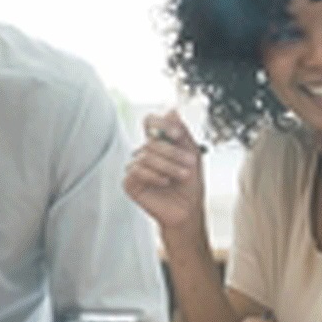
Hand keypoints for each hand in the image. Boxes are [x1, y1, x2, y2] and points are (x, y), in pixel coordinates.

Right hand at [123, 110, 206, 237]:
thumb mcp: (191, 154)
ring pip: (145, 156)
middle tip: (189, 164)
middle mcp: (145, 153)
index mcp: (158, 143)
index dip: (162, 124)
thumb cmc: (190, 185)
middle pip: (151, 141)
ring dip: (168, 166)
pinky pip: (136, 171)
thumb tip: (171, 111)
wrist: (187, 210)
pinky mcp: (130, 183)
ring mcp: (136, 168)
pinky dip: (153, 176)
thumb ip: (181, 132)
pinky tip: (164, 182)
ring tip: (181, 176)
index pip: (150, 122)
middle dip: (173, 153)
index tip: (178, 135)